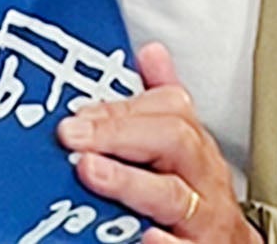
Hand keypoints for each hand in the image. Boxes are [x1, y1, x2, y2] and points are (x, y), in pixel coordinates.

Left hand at [56, 43, 261, 243]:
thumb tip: (150, 51)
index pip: (170, 109)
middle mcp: (204, 179)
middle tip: (73, 136)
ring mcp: (203, 220)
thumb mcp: (184, 146)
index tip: (78, 112)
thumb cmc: (199, 195)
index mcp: (196, 147)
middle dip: (120, 134)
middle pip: (174, 141)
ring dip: (129, 181)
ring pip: (173, 195)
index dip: (121, 108)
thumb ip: (161, 103)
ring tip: (90, 170)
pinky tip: (144, 236)